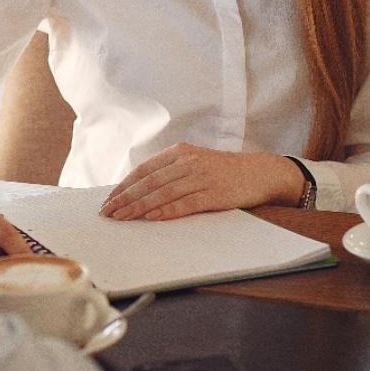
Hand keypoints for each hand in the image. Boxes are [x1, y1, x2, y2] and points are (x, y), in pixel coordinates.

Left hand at [98, 144, 303, 220]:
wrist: (260, 172)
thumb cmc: (223, 170)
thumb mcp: (194, 162)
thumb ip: (169, 172)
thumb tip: (138, 190)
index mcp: (180, 152)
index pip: (144, 170)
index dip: (124, 185)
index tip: (109, 199)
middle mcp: (188, 162)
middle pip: (149, 182)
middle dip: (126, 198)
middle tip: (109, 212)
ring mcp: (202, 177)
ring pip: (163, 193)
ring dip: (140, 207)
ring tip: (123, 218)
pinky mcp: (215, 194)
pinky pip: (186, 204)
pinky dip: (167, 211)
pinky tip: (152, 218)